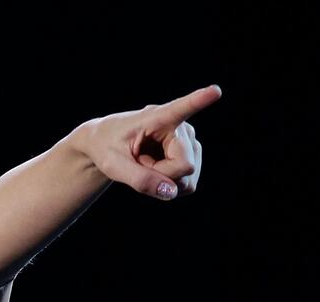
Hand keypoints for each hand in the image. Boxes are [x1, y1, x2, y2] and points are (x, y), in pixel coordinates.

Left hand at [78, 85, 221, 200]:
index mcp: (157, 118)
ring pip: (187, 177)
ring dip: (163, 179)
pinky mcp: (193, 154)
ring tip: (145, 163)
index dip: (199, 101)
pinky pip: (188, 183)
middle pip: (184, 166)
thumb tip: (171, 192)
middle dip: (160, 174)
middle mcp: (181, 126)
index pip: (181, 108)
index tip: (214, 91)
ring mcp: (190, 141)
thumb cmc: (106, 148)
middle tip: (139, 162)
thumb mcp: (113, 165)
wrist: (105, 145)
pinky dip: (169, 184)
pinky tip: (156, 171)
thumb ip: (139, 179)